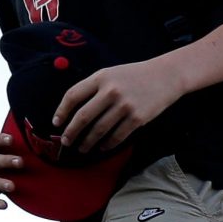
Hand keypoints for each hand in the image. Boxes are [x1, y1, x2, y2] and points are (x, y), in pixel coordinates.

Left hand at [55, 59, 184, 154]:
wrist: (166, 76)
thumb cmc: (135, 75)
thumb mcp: (111, 73)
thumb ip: (93, 87)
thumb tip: (73, 110)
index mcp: (101, 77)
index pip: (73, 95)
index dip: (62, 111)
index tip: (56, 123)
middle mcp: (111, 91)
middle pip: (83, 116)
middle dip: (71, 132)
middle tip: (66, 141)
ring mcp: (125, 106)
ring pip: (99, 130)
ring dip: (87, 142)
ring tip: (82, 148)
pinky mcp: (137, 118)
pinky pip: (117, 136)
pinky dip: (107, 144)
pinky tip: (102, 147)